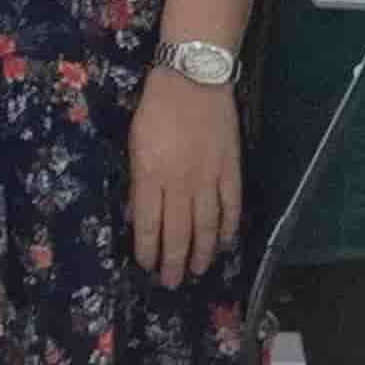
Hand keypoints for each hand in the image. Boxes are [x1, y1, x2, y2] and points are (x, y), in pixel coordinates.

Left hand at [129, 75, 243, 290]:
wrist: (193, 82)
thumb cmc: (156, 109)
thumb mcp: (134, 145)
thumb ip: (138, 183)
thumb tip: (138, 216)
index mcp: (152, 177)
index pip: (150, 225)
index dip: (148, 250)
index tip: (146, 266)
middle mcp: (181, 184)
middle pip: (178, 233)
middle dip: (173, 262)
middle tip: (171, 283)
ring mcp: (208, 179)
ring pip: (206, 226)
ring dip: (201, 253)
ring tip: (196, 271)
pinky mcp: (230, 171)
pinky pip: (231, 207)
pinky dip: (228, 228)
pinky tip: (224, 243)